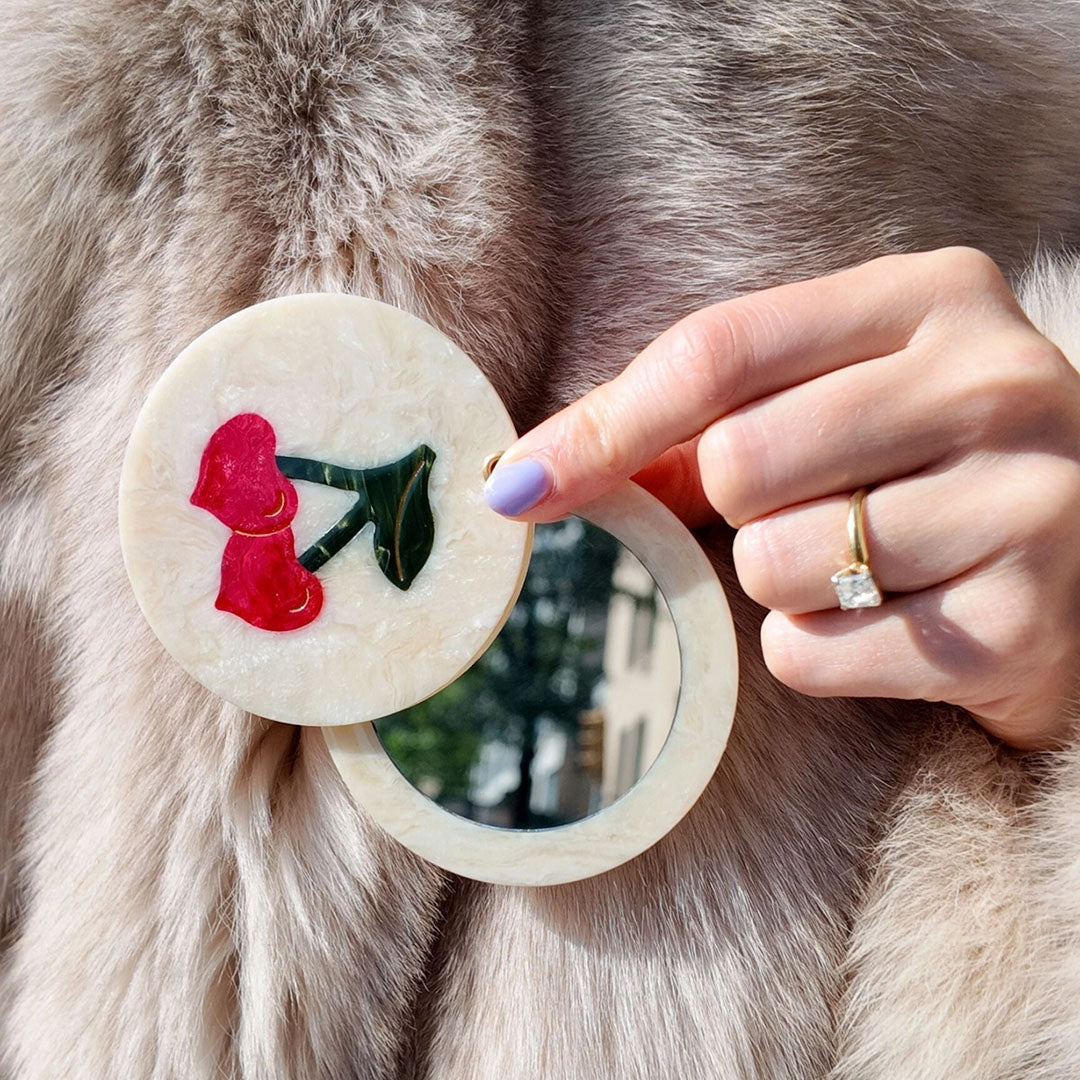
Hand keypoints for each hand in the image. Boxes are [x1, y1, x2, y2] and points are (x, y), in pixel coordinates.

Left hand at [483, 247, 1079, 749]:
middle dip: (737, 511)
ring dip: (783, 585)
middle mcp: (995, 382)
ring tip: (867, 567)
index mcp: (932, 299)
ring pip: (775, 563)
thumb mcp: (834, 405)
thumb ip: (698, 423)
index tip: (516, 487)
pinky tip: (893, 625)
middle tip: (809, 510)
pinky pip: (815, 653)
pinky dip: (818, 654)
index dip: (605, 426)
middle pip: (740, 462)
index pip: (719, 351)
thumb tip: (530, 475)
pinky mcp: (1021, 623)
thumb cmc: (924, 473)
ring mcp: (1025, 502)